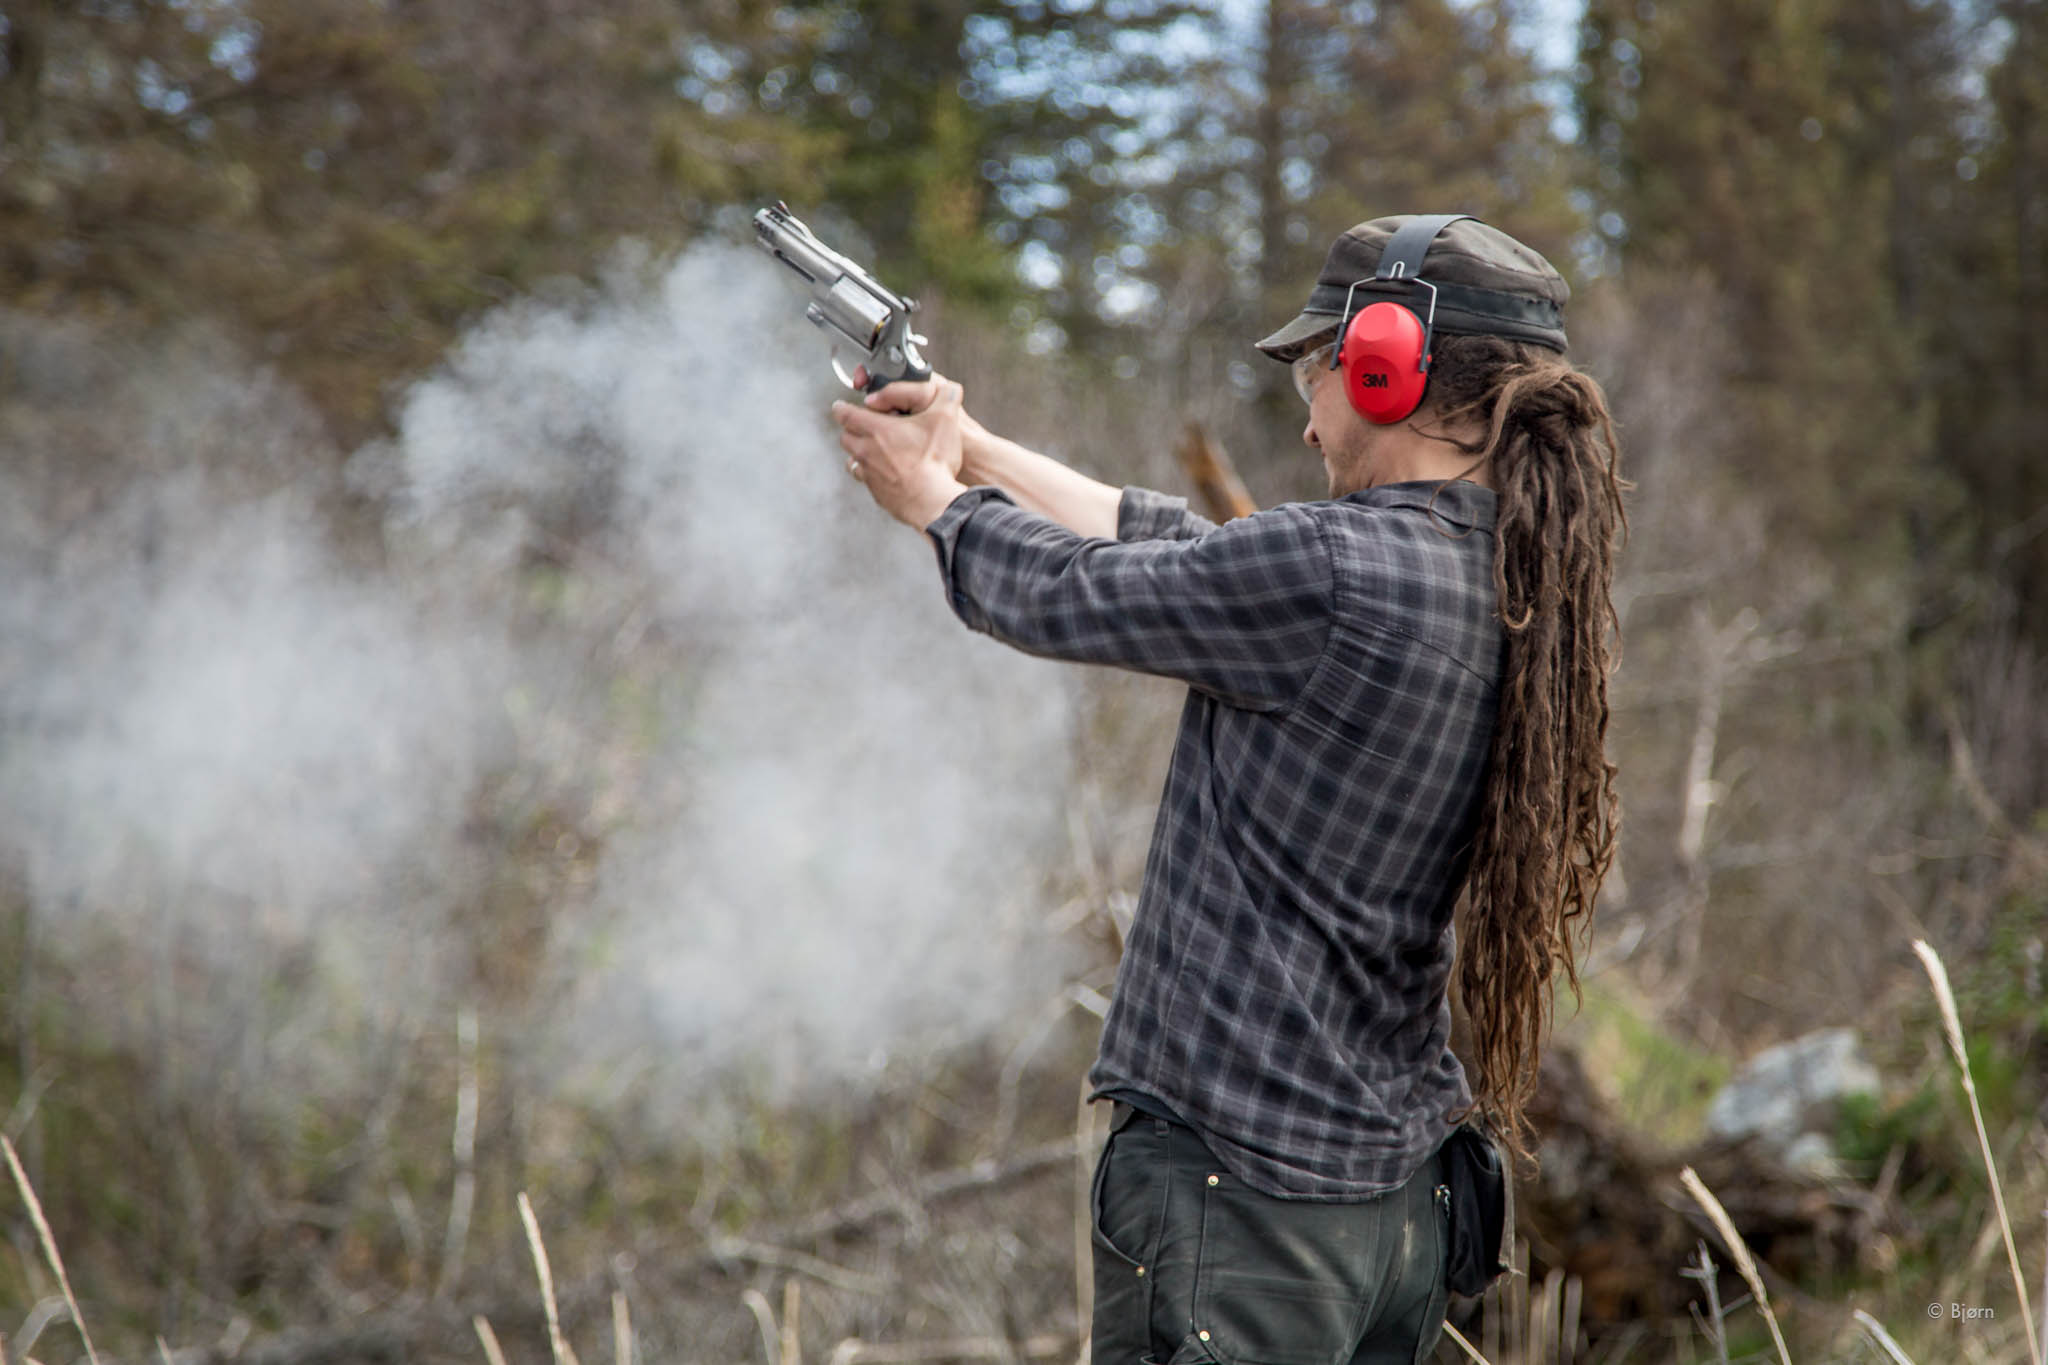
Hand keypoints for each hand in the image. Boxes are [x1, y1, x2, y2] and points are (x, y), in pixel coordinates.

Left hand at [831, 371, 971, 527]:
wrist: (932, 501)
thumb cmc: (934, 460)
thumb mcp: (946, 419)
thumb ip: (947, 397)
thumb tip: (951, 389)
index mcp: (876, 429)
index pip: (845, 414)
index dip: (842, 408)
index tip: (841, 406)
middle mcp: (866, 451)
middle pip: (846, 437)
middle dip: (851, 430)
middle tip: (862, 426)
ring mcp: (870, 475)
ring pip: (853, 461)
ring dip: (859, 454)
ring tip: (873, 451)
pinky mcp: (878, 494)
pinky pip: (868, 481)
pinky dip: (873, 475)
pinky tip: (888, 475)